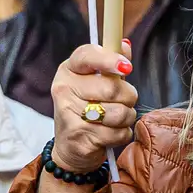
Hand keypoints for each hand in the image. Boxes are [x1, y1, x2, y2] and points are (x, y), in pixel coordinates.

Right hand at [47, 41, 137, 176]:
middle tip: (124, 100)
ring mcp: (69, 114)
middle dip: (128, 96)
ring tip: (116, 118)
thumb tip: (125, 45)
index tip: (127, 67)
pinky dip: (122, 134)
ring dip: (126, 116)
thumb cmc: (86, 108)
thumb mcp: (94, 81)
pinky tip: (111, 133)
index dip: (109, 59)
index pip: (87, 56)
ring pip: (118, 112)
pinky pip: (118, 133)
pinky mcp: (80, 137)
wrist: (70, 147)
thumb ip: (110, 63)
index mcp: (68, 70)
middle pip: (111, 87)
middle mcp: (64, 89)